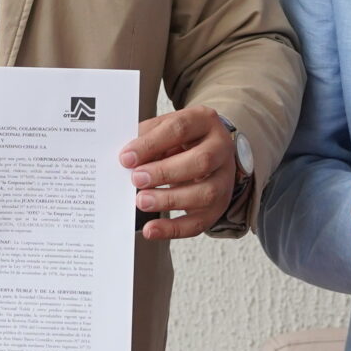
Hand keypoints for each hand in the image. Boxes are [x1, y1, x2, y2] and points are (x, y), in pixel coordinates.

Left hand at [119, 106, 242, 242]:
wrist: (208, 152)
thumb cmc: (180, 140)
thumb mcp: (165, 128)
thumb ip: (146, 137)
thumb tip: (126, 157)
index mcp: (205, 121)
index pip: (180, 128)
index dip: (151, 144)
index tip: (126, 157)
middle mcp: (221, 149)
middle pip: (201, 161)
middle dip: (165, 172)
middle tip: (136, 179)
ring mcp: (224, 179)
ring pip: (205, 193)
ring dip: (170, 199)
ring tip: (142, 201)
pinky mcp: (219, 206)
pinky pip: (199, 223)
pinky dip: (174, 229)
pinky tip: (151, 229)